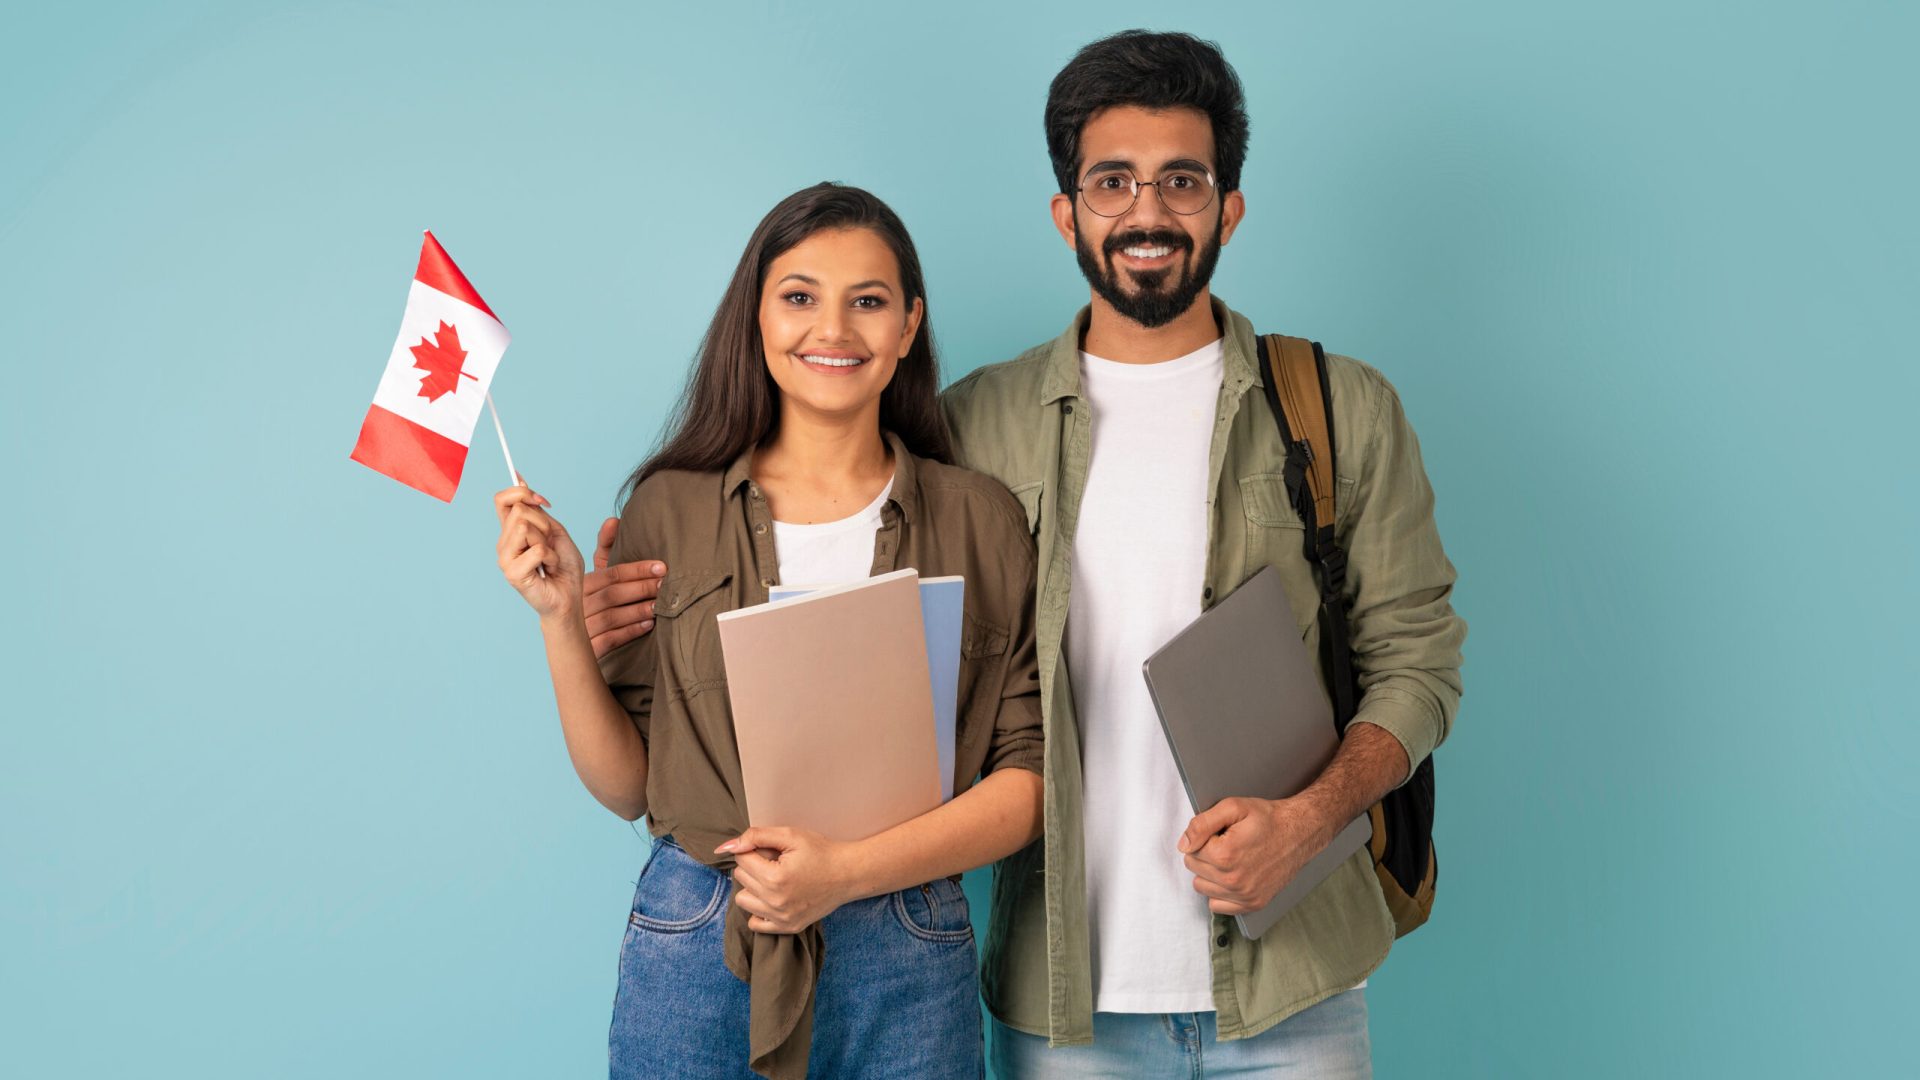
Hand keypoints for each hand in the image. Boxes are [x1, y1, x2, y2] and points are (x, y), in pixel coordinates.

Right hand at [494, 484, 583, 620]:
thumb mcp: (556, 531)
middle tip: (550, 544)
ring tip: (549, 559)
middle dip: (543, 523)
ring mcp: (505, 558)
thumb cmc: (564, 568)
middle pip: (518, 510)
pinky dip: (551, 558)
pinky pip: (536, 549)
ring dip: (547, 542)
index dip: (521, 492)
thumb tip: (521, 480)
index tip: (540, 500)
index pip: (501, 499)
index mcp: (512, 531)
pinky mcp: (512, 572)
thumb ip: (538, 510)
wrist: (569, 597)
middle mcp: (504, 543)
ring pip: (525, 527)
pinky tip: (548, 570)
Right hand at [581, 516, 667, 659]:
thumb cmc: (593, 603)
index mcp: (581, 586)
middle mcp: (578, 606)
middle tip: (667, 585)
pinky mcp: (589, 649)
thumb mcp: (598, 577)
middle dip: (643, 588)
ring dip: (639, 610)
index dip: (638, 570)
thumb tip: (613, 519)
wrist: (577, 644)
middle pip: (613, 594)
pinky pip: (610, 639)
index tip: (662, 567)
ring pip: (611, 616)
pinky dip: (631, 631)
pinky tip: (648, 625)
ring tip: (660, 605)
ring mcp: (582, 628)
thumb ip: (606, 548)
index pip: (610, 574)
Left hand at [716, 827, 857, 934]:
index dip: (754, 849)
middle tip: (777, 862)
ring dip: (753, 887)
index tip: (772, 850)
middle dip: (754, 866)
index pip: (741, 859)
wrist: (848, 874)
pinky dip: (760, 909)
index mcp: (775, 877)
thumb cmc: (821, 851)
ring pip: (743, 900)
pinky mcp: (787, 927)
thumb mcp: (790, 835)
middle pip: (741, 878)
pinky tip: (774, 897)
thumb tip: (726, 847)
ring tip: (775, 880)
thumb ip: (756, 836)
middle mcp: (775, 902)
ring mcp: (781, 918)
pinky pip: (755, 923)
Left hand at [1177, 795, 1336, 915]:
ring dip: (1210, 873)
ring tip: (1230, 859)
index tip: (1220, 833)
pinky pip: (1217, 905)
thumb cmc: (1268, 819)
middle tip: (1227, 843)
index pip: (1189, 850)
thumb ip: (1202, 823)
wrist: (1300, 832)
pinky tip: (1232, 876)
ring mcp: (1244, 895)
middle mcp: (1233, 880)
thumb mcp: (1233, 807)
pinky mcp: (1253, 904)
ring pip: (1202, 887)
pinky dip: (1220, 892)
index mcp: (1225, 855)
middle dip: (1205, 854)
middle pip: (1194, 868)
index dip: (1203, 837)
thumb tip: (1183, 844)